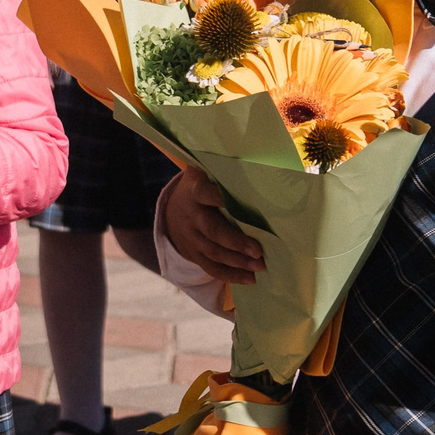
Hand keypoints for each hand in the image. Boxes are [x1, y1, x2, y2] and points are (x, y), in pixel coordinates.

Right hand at [161, 167, 261, 283]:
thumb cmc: (204, 187)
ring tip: (260, 266)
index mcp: (196, 192)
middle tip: (258, 251)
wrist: (174, 210)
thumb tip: (254, 154)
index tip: (240, 202)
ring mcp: (191, 238)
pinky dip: (231, 275)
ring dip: (238, 262)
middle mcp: (192, 216)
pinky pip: (212, 268)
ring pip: (214, 253)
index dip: (219, 198)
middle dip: (236, 242)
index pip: (206, 193)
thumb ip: (223, 168)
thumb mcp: (206, 173)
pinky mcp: (194, 255)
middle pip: (213, 231)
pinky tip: (250, 279)